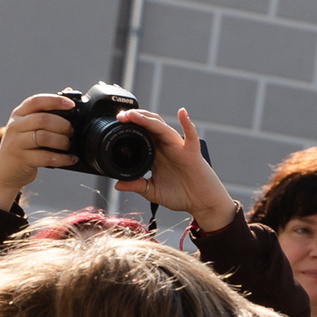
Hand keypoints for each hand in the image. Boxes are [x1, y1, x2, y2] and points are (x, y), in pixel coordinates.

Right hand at [0, 93, 76, 206]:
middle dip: (62, 125)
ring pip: (44, 137)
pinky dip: (62, 158)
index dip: (55, 101)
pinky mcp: (21, 159)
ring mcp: (16, 143)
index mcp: (18, 114)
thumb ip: (45, 114)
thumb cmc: (23, 147)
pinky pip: (46, 157)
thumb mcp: (28, 128)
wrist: (5, 172)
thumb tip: (69, 97)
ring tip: (69, 146)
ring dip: (62, 141)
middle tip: (71, 132)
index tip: (71, 105)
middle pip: (42, 119)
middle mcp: (15, 126)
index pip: (36, 101)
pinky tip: (70, 159)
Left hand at [111, 105, 235, 230]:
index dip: (128, 128)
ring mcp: (179, 148)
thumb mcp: (153, 192)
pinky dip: (187, 123)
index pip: (141, 134)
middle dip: (135, 118)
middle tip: (121, 116)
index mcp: (156, 154)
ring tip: (134, 115)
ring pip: (163, 128)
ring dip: (148, 120)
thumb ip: (137, 186)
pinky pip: (191, 136)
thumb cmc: (181, 196)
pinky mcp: (192, 153)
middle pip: (150, 125)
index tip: (114, 124)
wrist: (201, 204)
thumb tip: (117, 185)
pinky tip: (182, 113)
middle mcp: (166, 147)